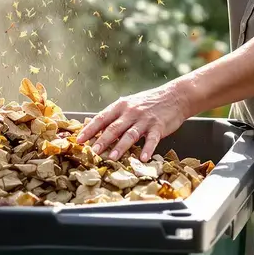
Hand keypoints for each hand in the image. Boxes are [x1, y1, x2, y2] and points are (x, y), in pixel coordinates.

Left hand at [76, 82, 192, 161]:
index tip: (79, 140)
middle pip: (113, 128)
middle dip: (102, 140)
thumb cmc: (148, 103)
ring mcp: (145, 120)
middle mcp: (131, 112)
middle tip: (92, 152)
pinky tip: (143, 158)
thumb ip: (115, 116)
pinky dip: (147, 149)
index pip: (101, 118)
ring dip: (120, 147)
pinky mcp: (158, 126)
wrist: (174, 96)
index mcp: (121, 106)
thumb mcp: (129, 105)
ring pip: (130, 134)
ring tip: (111, 158)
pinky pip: (152, 139)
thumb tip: (95, 128)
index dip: (89, 129)